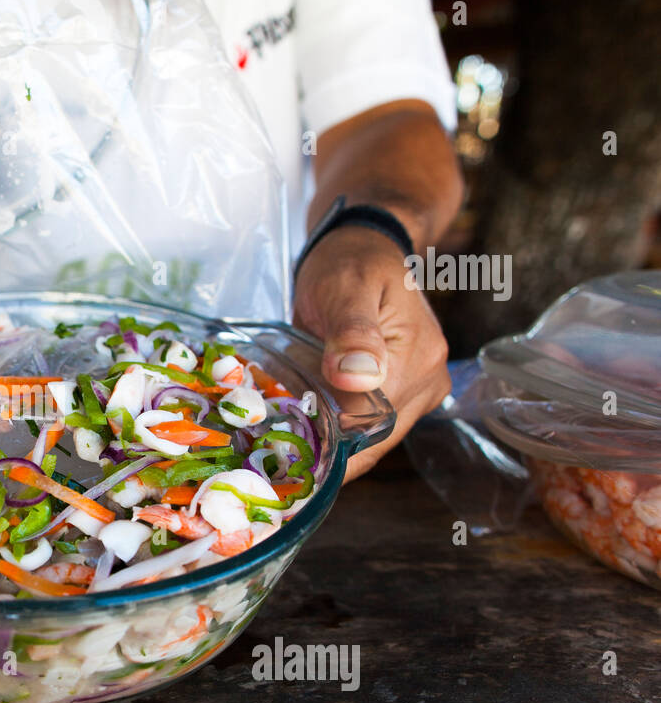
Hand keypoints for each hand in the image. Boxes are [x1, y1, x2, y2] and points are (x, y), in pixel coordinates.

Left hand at [292, 226, 450, 481]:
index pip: (371, 425)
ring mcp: (420, 389)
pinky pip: (370, 423)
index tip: (284, 457)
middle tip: (274, 457)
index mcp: (418, 359)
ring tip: (284, 446)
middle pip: (374, 440)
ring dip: (332, 445)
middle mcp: (428, 381)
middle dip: (327, 452)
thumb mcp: (344, 287)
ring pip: (372, 438)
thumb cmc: (350, 261)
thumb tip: (357, 378)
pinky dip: (339, 430)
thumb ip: (352, 331)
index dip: (329, 446)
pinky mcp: (404, 390)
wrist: (363, 245)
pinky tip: (306, 430)